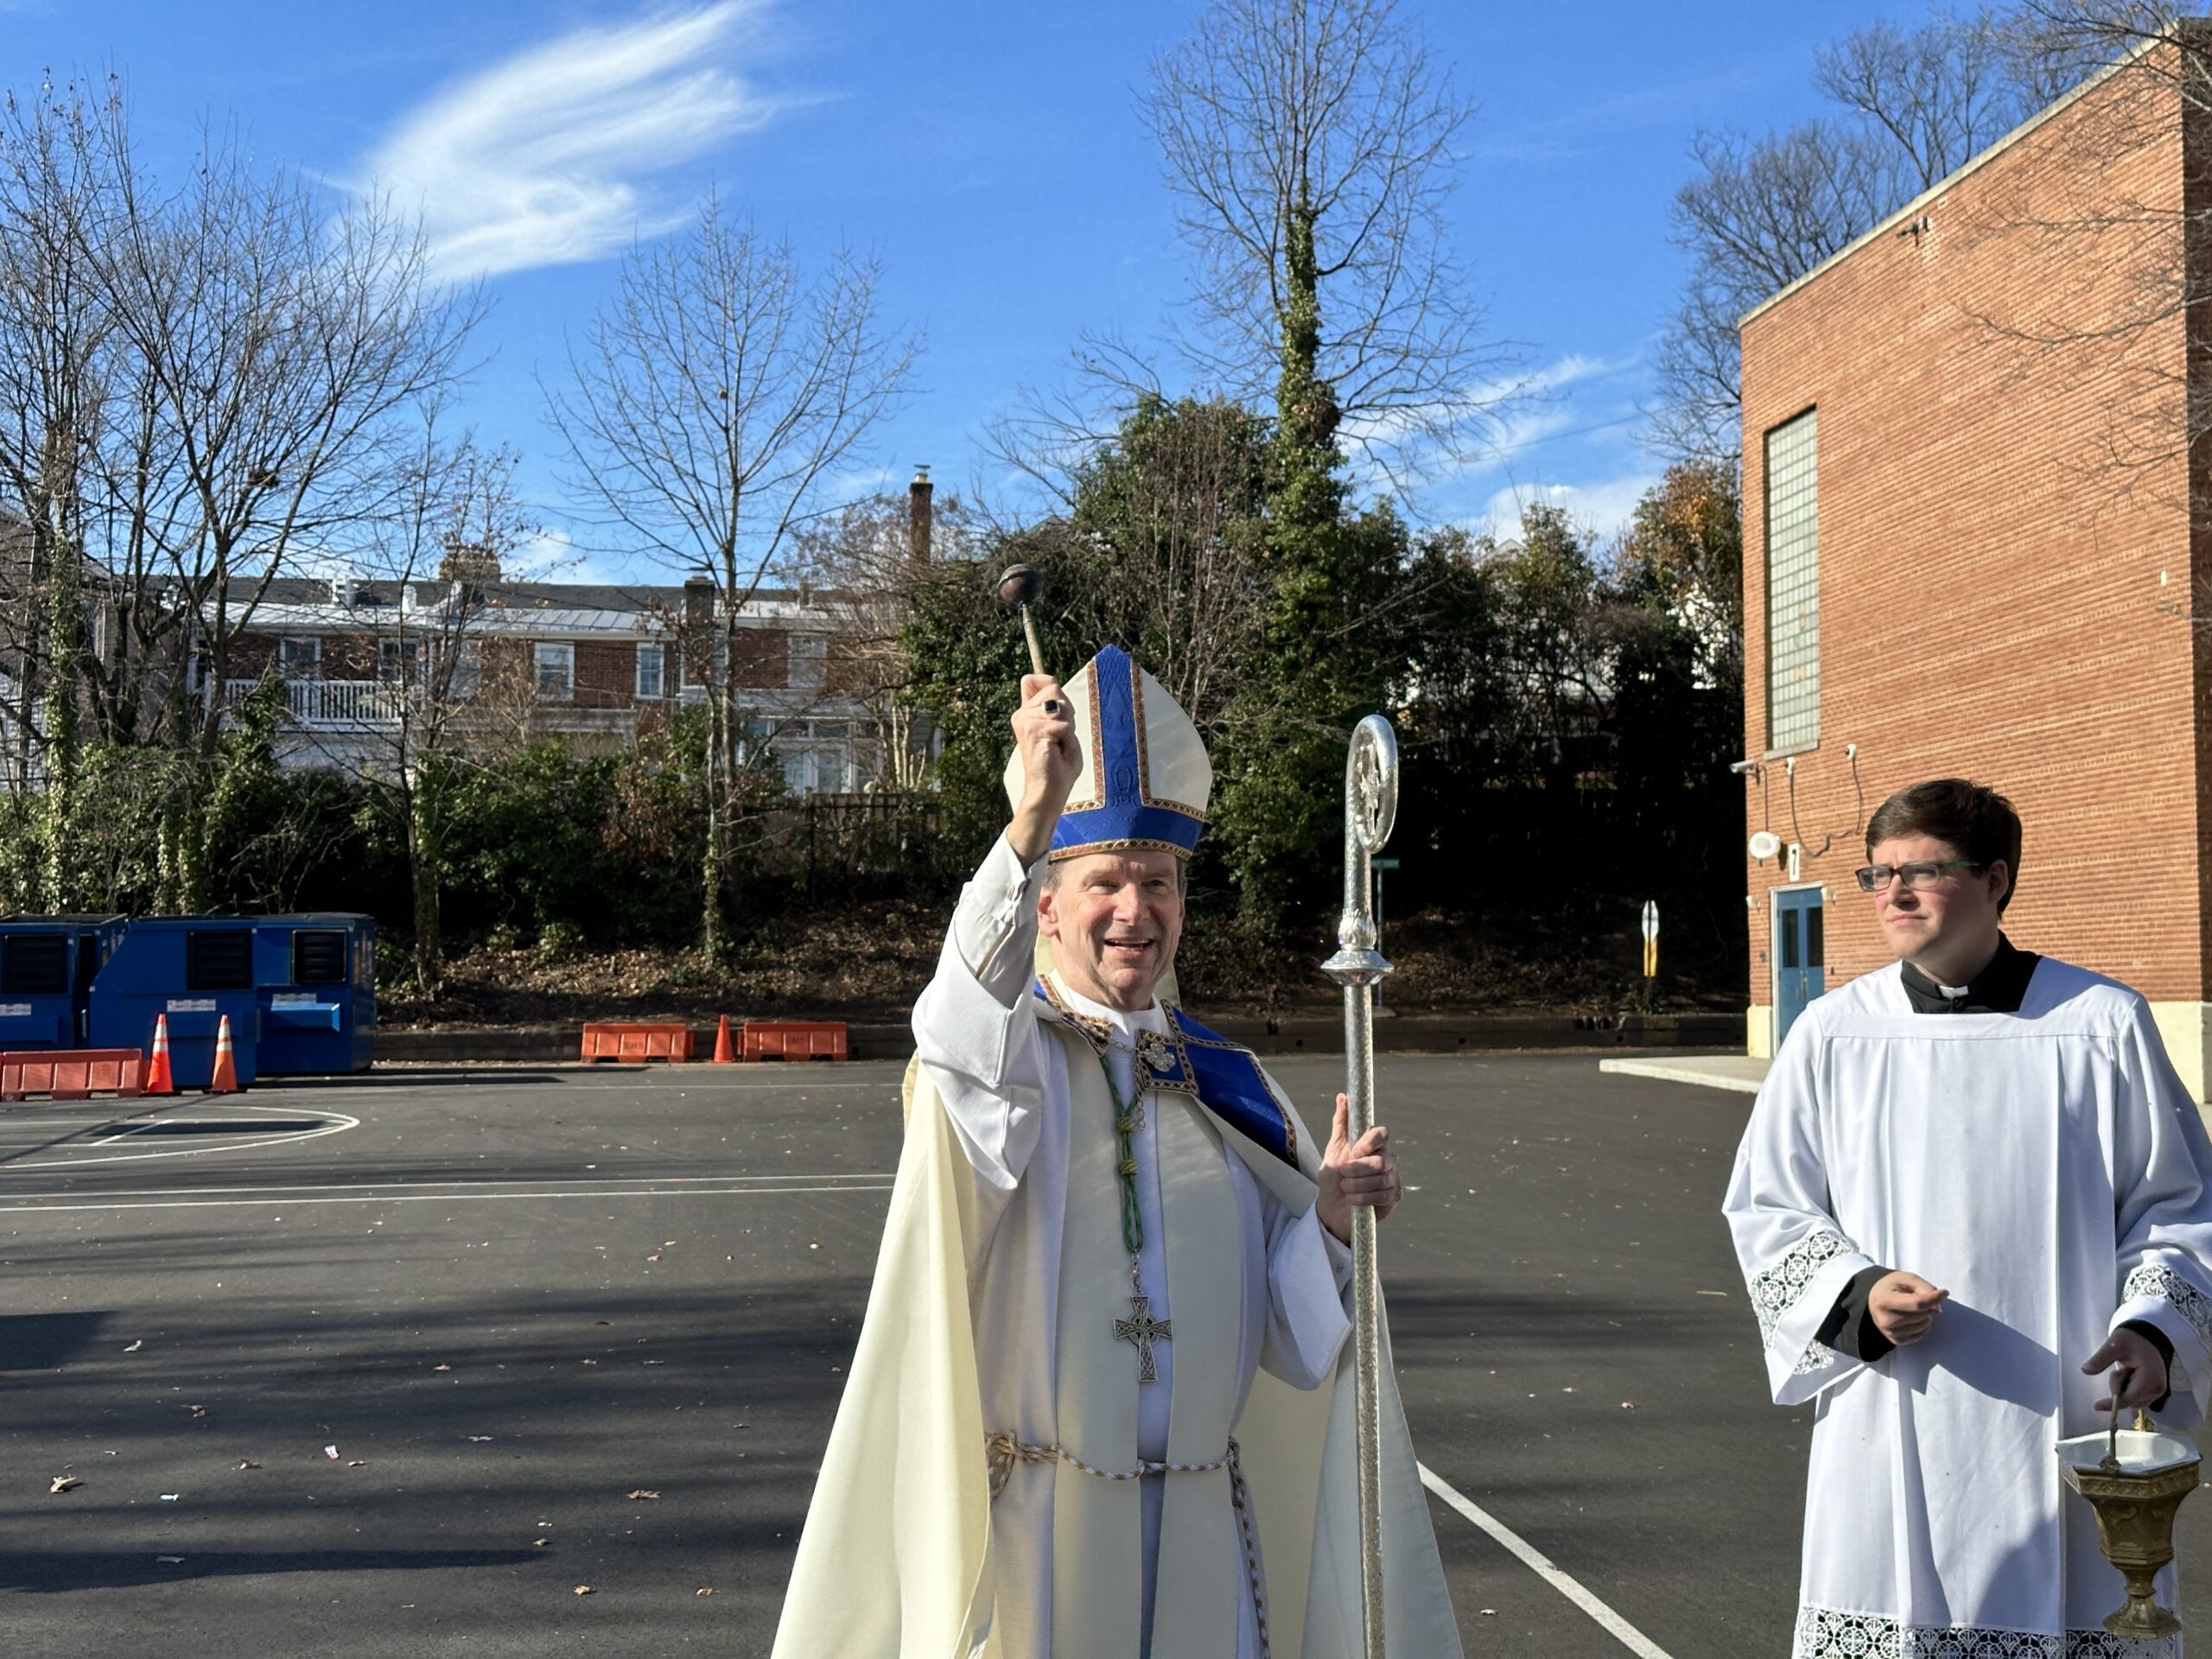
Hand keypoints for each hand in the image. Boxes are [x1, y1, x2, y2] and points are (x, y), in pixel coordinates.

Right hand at [1006, 675, 1079, 863]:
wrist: (1049, 791)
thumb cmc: (1058, 766)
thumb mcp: (1063, 728)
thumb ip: (1057, 706)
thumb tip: (1048, 683)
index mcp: (1026, 713)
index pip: (1034, 679)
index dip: (1051, 687)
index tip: (1057, 712)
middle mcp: (1021, 714)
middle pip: (1054, 689)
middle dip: (1067, 712)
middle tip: (1060, 737)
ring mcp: (1024, 721)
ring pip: (1060, 705)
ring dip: (1067, 726)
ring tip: (1058, 745)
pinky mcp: (1032, 730)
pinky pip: (1062, 723)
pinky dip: (1067, 738)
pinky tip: (1056, 751)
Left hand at [1316, 1093, 1398, 1244]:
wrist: (1331, 1206)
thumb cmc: (1334, 1175)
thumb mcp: (1333, 1148)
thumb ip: (1341, 1123)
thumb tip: (1342, 1096)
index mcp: (1374, 1144)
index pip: (1382, 1133)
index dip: (1369, 1142)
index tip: (1352, 1152)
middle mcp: (1387, 1159)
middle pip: (1383, 1159)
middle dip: (1359, 1169)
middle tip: (1343, 1173)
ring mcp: (1393, 1178)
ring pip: (1383, 1179)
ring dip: (1358, 1185)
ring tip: (1345, 1188)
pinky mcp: (1393, 1197)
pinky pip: (1384, 1196)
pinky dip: (1364, 1198)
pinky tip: (1351, 1200)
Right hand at [1868, 1271, 1947, 1344]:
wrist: (1874, 1300)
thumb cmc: (1892, 1287)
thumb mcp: (1907, 1279)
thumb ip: (1925, 1288)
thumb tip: (1938, 1309)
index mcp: (1886, 1300)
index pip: (1917, 1303)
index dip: (1934, 1298)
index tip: (1944, 1292)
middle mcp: (1886, 1320)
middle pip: (1923, 1314)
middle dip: (1927, 1306)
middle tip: (1916, 1298)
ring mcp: (1891, 1332)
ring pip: (1924, 1325)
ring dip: (1925, 1316)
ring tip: (1913, 1309)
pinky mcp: (1896, 1340)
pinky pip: (1921, 1335)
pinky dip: (1922, 1326)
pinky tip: (1913, 1318)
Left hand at [2083, 1327, 2168, 1411]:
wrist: (2148, 1337)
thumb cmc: (2132, 1339)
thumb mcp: (2114, 1345)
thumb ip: (2101, 1358)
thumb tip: (2085, 1370)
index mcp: (2149, 1377)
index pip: (2129, 1398)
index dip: (2112, 1403)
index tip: (2095, 1406)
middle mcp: (2157, 1388)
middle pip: (2129, 1401)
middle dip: (2118, 1388)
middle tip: (2121, 1369)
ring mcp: (2158, 1391)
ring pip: (2132, 1401)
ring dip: (2123, 1389)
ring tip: (2127, 1370)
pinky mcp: (2155, 1391)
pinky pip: (2136, 1398)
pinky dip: (2128, 1390)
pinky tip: (2130, 1375)